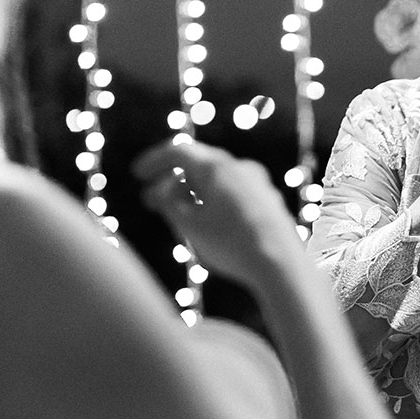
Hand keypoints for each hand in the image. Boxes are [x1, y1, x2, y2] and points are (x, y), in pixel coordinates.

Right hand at [134, 138, 299, 286]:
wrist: (281, 267)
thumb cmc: (231, 245)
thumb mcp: (188, 226)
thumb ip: (167, 204)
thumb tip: (158, 193)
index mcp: (217, 167)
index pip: (179, 151)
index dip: (154, 161)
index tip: (137, 176)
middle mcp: (240, 168)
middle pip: (198, 165)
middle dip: (172, 181)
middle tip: (152, 201)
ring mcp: (258, 184)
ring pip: (217, 180)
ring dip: (193, 193)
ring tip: (178, 216)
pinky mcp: (269, 202)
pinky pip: (234, 193)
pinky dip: (214, 202)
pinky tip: (207, 223)